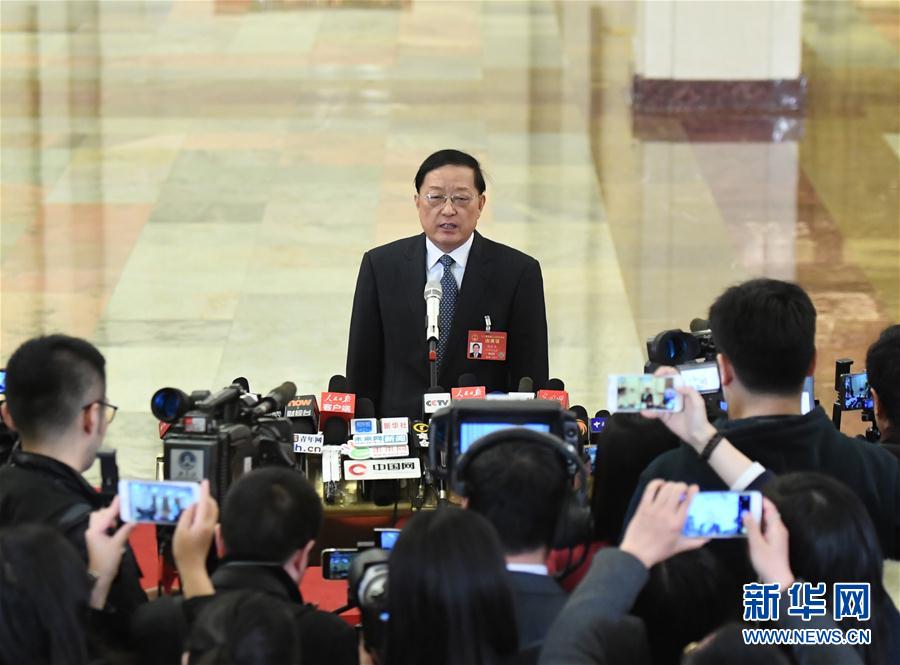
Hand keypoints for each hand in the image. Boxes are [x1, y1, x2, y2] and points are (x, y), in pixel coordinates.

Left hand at [85, 496, 134, 608]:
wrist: (100, 576)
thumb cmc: (108, 561)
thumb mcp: (118, 545)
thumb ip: (125, 530)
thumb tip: (133, 520)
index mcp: (96, 531)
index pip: (107, 514)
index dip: (115, 505)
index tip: (121, 496)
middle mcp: (92, 530)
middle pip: (99, 514)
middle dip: (110, 511)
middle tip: (123, 510)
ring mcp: (93, 535)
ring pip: (99, 519)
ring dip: (109, 517)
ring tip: (120, 520)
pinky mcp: (96, 539)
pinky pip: (101, 525)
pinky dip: (109, 523)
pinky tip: (117, 527)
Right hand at [173, 480, 217, 597]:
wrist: (192, 566)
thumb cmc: (184, 550)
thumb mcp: (180, 531)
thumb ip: (187, 516)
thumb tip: (192, 505)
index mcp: (202, 523)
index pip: (204, 502)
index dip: (204, 491)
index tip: (204, 482)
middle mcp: (210, 524)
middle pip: (212, 505)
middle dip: (207, 496)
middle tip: (199, 491)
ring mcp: (211, 529)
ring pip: (213, 510)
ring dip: (207, 503)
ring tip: (198, 500)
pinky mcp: (210, 533)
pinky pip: (211, 516)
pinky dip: (207, 510)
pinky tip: (199, 512)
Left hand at [620, 480, 707, 568]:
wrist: (638, 552)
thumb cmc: (660, 550)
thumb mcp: (680, 547)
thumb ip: (696, 542)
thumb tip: (708, 537)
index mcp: (677, 523)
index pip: (687, 502)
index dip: (693, 491)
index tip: (695, 488)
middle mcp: (666, 514)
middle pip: (676, 490)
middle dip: (682, 486)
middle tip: (683, 488)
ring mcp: (654, 509)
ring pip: (665, 488)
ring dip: (671, 485)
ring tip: (673, 487)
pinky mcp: (643, 507)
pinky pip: (650, 489)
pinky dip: (656, 483)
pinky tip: (660, 484)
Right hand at [640, 367, 716, 450]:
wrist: (697, 435)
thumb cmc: (699, 417)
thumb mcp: (698, 402)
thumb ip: (690, 391)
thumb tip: (677, 386)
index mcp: (682, 390)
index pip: (673, 376)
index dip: (664, 372)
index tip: (657, 375)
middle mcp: (674, 396)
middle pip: (661, 385)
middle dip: (652, 383)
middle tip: (645, 385)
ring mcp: (668, 405)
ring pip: (656, 398)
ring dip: (648, 397)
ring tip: (640, 397)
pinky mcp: (664, 416)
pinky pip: (655, 412)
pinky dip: (649, 411)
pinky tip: (644, 411)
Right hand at [744, 497, 793, 588]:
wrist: (777, 580)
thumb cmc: (767, 562)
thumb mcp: (756, 544)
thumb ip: (751, 527)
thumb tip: (746, 512)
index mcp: (776, 528)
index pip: (770, 508)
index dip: (761, 500)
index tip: (748, 496)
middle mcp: (778, 530)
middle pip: (768, 514)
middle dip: (755, 507)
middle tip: (740, 504)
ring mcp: (776, 536)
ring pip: (765, 521)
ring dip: (754, 517)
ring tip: (740, 514)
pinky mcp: (773, 542)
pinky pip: (764, 529)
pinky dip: (756, 526)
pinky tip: (745, 527)